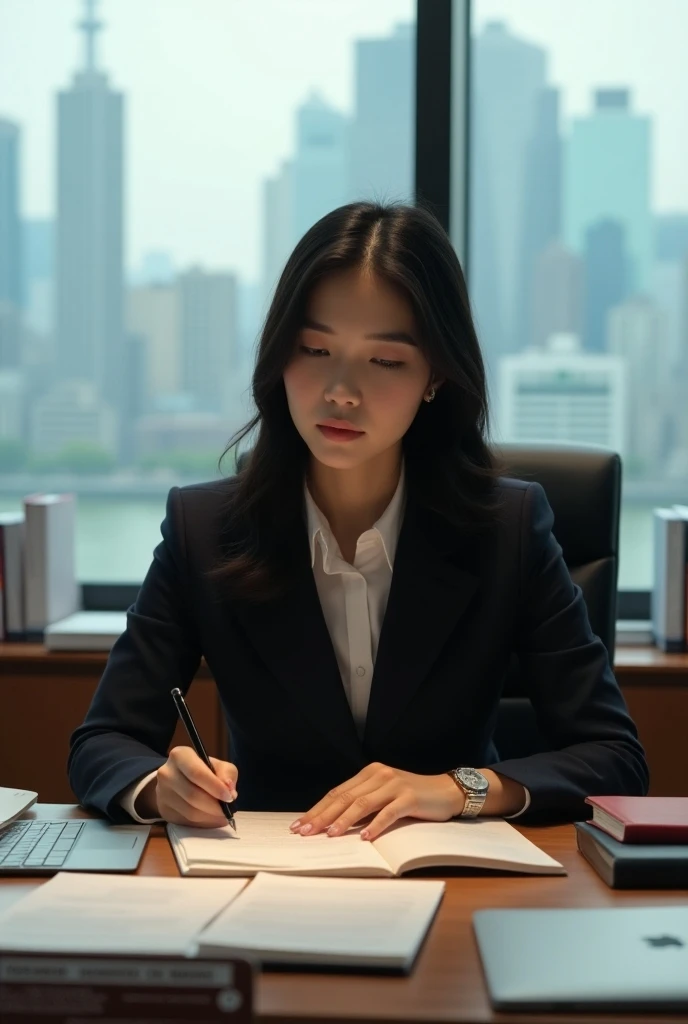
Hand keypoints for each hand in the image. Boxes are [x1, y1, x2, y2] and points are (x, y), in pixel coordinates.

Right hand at [154, 745, 237, 826]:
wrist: (177, 779)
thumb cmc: (202, 770)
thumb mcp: (217, 765)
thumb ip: (227, 773)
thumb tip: (230, 791)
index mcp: (180, 755)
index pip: (197, 773)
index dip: (215, 787)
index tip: (229, 797)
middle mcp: (166, 773)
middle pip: (192, 795)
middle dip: (214, 806)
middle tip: (227, 811)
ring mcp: (162, 793)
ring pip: (189, 812)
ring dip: (210, 817)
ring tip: (222, 816)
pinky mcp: (164, 811)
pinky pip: (186, 821)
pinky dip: (202, 823)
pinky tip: (211, 819)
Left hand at [289, 762, 464, 841]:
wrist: (445, 791)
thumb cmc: (412, 797)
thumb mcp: (384, 795)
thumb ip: (363, 803)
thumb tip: (333, 824)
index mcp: (369, 773)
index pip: (337, 793)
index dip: (317, 809)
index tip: (300, 824)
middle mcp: (379, 775)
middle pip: (344, 797)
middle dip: (322, 816)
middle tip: (305, 831)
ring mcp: (394, 785)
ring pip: (362, 804)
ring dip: (343, 821)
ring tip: (329, 835)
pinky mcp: (409, 797)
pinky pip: (387, 813)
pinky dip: (375, 825)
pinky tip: (364, 837)